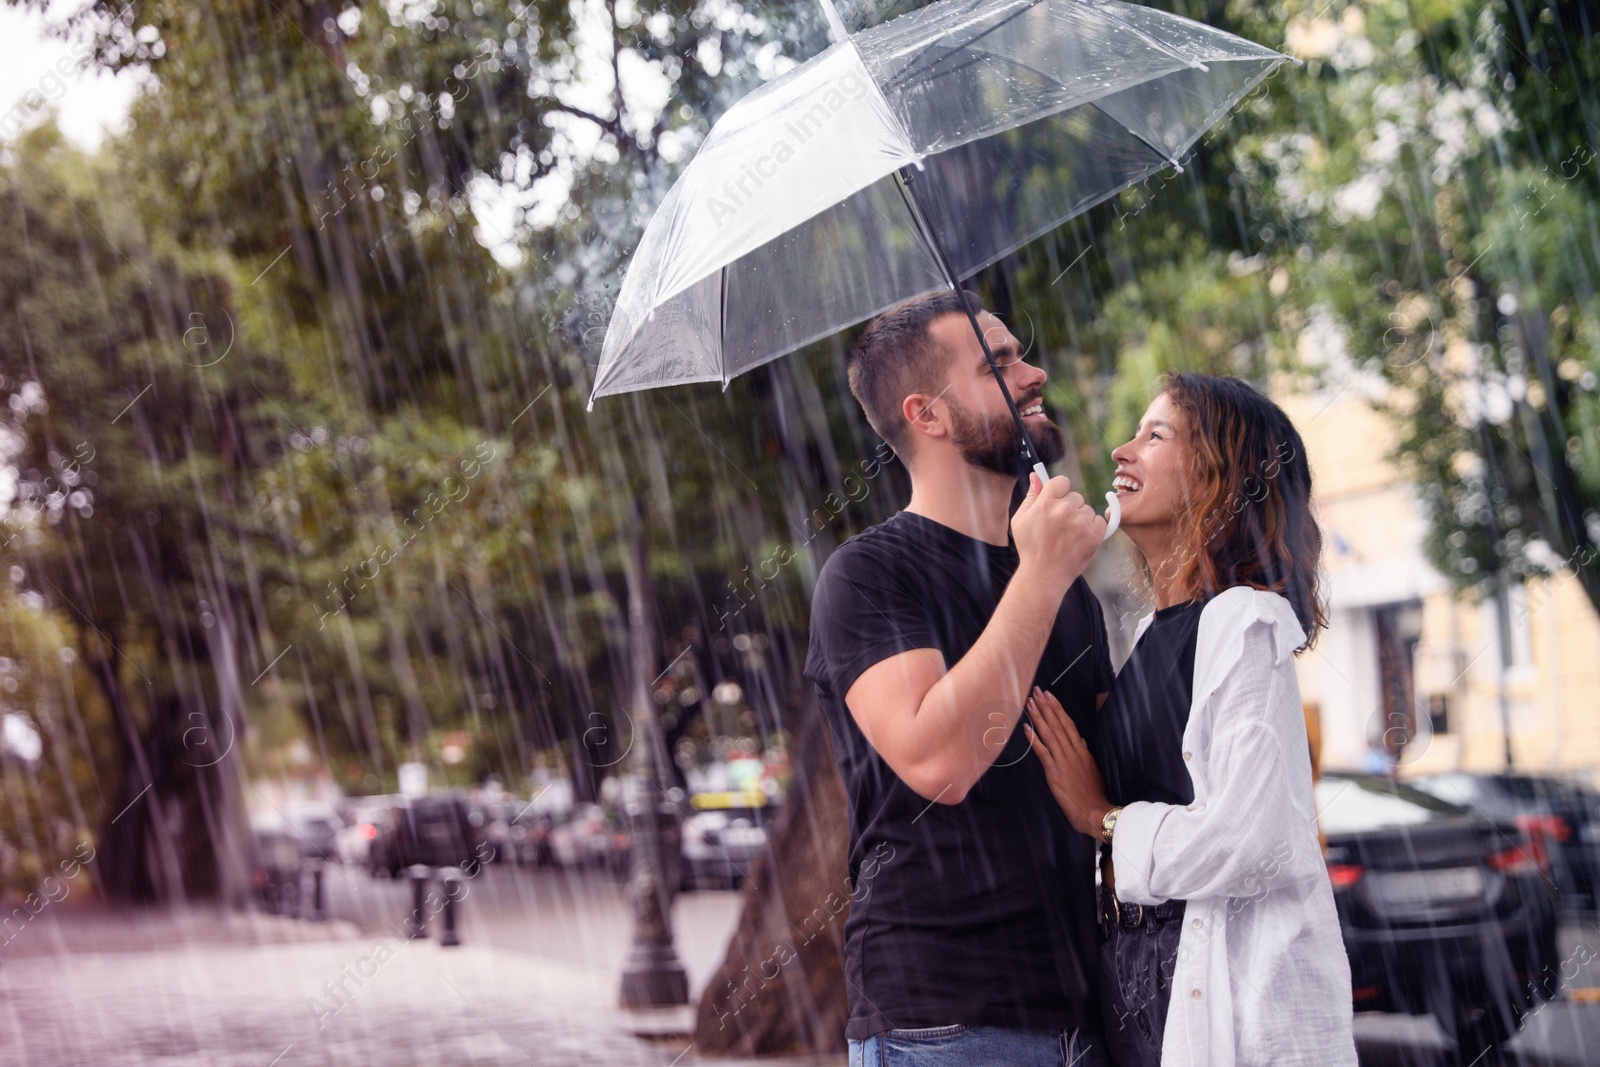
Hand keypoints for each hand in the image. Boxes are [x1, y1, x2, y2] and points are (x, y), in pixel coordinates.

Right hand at [1011, 473, 1105, 596]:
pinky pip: (1099, 520)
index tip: (1057, 502)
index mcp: (1045, 503)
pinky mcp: (1094, 534)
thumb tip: (1035, 475)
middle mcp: (1064, 509)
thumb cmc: (1030, 548)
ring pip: (1087, 509)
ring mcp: (1080, 522)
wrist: (1044, 576)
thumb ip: (1031, 496)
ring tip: (1068, 536)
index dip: (1059, 491)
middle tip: (1059, 526)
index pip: (1061, 481)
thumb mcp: (1020, 520)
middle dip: (1069, 507)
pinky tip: (1079, 540)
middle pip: (1075, 496)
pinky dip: (1092, 529)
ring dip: (1081, 519)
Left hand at [1024, 686, 1110, 837]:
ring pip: (1049, 733)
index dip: (1058, 708)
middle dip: (1046, 706)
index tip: (1050, 695)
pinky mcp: (1054, 771)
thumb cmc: (1093, 792)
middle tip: (1037, 691)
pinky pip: (1042, 751)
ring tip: (1030, 703)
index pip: (1068, 724)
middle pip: (1057, 723)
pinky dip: (1033, 739)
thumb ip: (1085, 753)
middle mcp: (1072, 751)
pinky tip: (1026, 728)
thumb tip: (1080, 740)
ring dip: (1039, 717)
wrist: (1093, 810)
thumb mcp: (1092, 769)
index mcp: (1081, 750)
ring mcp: (1062, 760)